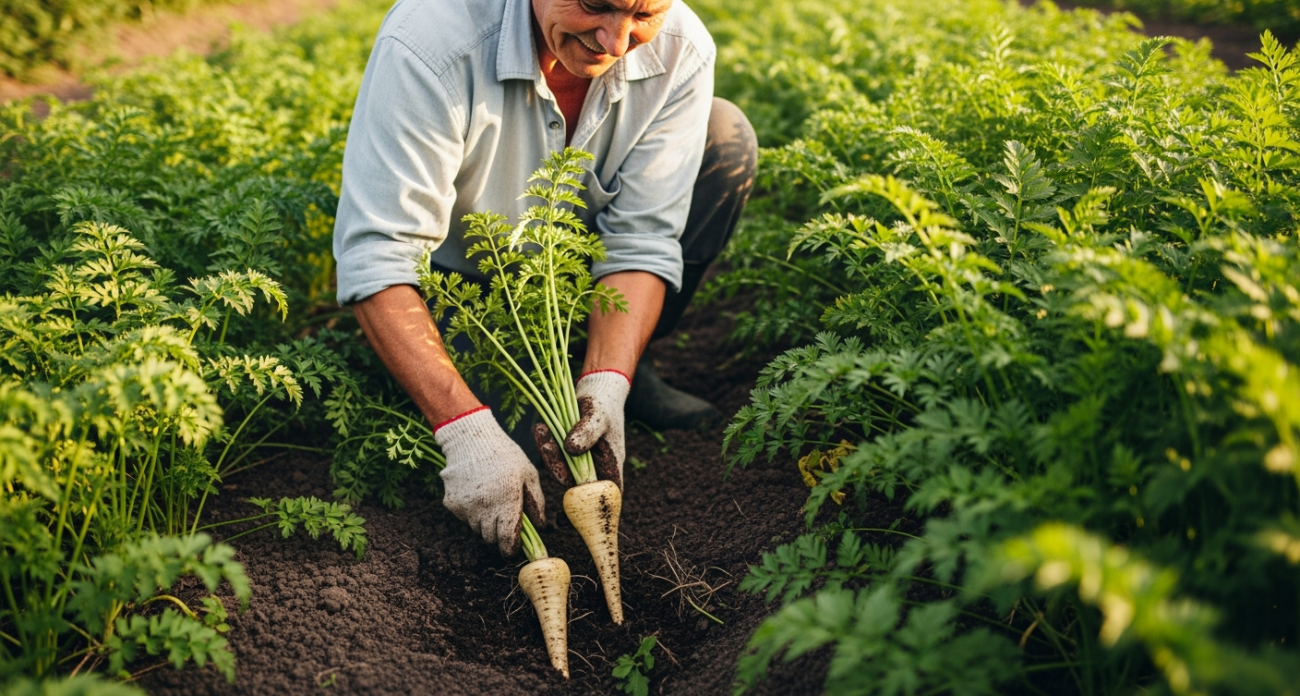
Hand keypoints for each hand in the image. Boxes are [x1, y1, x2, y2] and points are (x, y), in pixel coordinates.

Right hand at [434, 407, 545, 555]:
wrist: (470, 439)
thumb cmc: (505, 454)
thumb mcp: (529, 474)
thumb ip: (537, 502)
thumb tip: (541, 526)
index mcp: (507, 501)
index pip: (507, 540)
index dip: (511, 548)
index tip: (513, 547)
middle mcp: (484, 508)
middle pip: (491, 538)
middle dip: (499, 533)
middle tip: (504, 518)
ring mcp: (466, 508)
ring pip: (477, 529)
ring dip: (485, 522)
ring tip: (490, 499)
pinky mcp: (451, 504)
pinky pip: (464, 518)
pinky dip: (471, 512)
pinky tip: (476, 492)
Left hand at [533, 370, 630, 489]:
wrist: (596, 389)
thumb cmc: (604, 404)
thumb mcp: (598, 416)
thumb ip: (588, 432)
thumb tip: (571, 449)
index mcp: (609, 465)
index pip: (604, 493)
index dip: (592, 505)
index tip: (573, 500)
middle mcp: (592, 467)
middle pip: (575, 482)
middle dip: (558, 468)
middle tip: (547, 448)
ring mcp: (576, 459)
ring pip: (560, 466)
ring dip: (548, 453)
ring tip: (542, 433)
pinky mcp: (563, 449)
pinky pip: (551, 451)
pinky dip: (543, 440)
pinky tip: (539, 427)